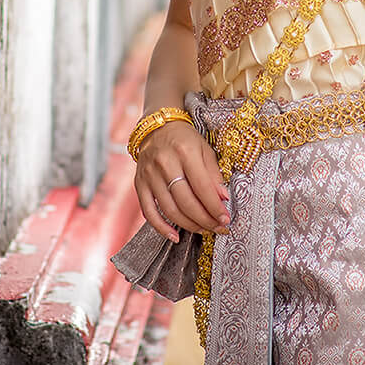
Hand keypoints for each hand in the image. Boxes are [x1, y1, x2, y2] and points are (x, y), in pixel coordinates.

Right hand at [133, 120, 229, 242]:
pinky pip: (148, 211)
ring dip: (189, 225)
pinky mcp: (139, 184)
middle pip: (186, 201)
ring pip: (170, 209)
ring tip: (203, 230)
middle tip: (218, 228)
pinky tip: (175, 236)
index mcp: (185, 151)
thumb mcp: (205, 150)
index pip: (202, 187)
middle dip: (205, 220)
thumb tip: (223, 199)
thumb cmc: (185, 140)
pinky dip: (161, 227)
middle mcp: (165, 163)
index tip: (226, 219)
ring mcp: (149, 175)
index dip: (215, 207)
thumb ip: (214, 175)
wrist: (157, 128)